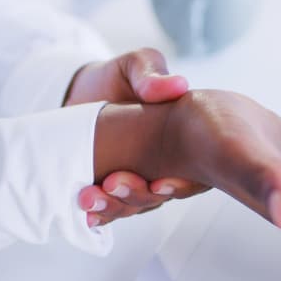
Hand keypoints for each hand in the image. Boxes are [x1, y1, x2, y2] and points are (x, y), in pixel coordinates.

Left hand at [65, 48, 206, 225]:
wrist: (84, 92)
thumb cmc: (120, 77)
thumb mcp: (137, 65)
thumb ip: (151, 74)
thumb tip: (177, 85)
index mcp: (185, 140)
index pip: (195, 173)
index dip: (182, 185)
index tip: (160, 184)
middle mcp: (167, 167)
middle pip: (161, 196)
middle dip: (138, 196)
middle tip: (113, 183)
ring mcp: (140, 180)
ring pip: (135, 206)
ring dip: (114, 207)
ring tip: (90, 198)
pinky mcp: (114, 188)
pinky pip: (113, 208)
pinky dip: (101, 214)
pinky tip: (88, 216)